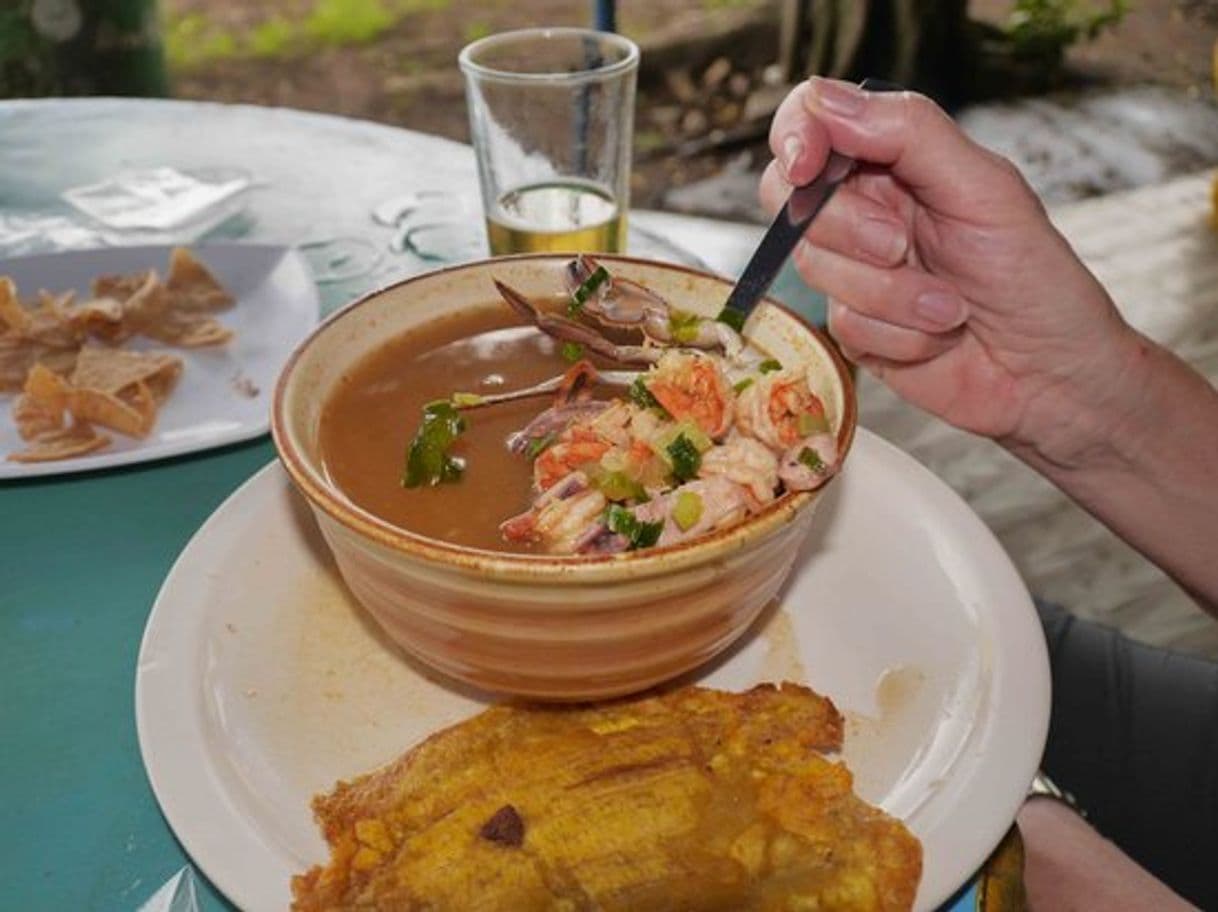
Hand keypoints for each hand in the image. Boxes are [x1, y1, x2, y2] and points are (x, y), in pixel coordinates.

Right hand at [761, 78, 1146, 467]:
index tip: (806, 166)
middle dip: (849, 229)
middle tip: (902, 246)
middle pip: (793, 201)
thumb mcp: (984, 188)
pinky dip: (899, 335)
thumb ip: (908, 132)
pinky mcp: (853, 328)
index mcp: (894, 161)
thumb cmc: (1032, 276)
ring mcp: (854, 272)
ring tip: (953, 307)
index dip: (795, 137)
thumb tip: (824, 100)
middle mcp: (865, 211)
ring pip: (817, 268)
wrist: (1048, 374)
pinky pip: (843, 323)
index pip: (811, 124)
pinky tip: (938, 337)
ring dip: (893, 294)